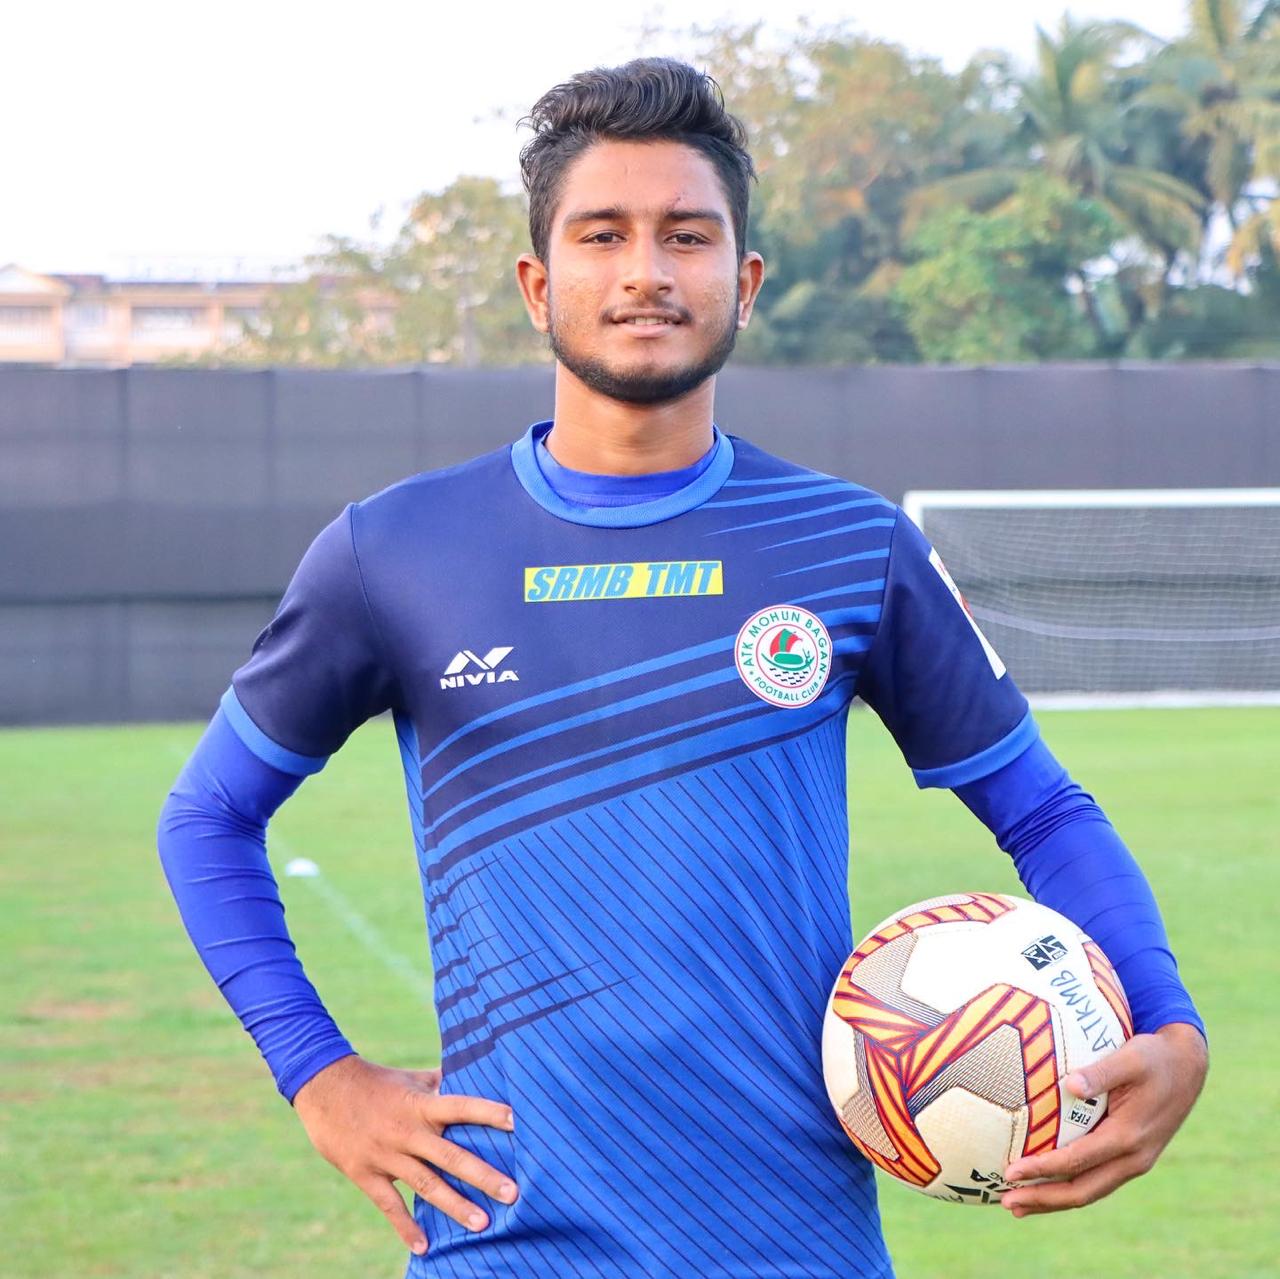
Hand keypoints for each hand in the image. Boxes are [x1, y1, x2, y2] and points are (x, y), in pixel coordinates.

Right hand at [291, 1053, 516, 1254]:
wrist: (324, 1087)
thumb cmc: (375, 1080)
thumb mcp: (410, 1077)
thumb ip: (440, 1082)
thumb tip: (472, 1073)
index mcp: (421, 1103)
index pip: (461, 1106)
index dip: (488, 1112)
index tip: (517, 1121)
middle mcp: (408, 1131)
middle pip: (451, 1156)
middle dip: (482, 1175)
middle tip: (512, 1193)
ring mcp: (387, 1155)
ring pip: (426, 1185)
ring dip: (455, 1206)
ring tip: (483, 1224)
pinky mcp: (366, 1174)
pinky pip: (390, 1206)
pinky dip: (406, 1228)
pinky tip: (424, 1247)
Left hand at [1002, 1022, 1206, 1215]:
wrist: (1188, 1066)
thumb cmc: (1154, 1057)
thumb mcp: (1131, 1058)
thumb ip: (1101, 1073)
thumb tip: (1068, 1085)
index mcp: (1129, 1137)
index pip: (1077, 1161)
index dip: (1042, 1170)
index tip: (1010, 1172)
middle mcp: (1133, 1158)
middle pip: (1082, 1191)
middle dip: (1043, 1199)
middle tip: (1006, 1202)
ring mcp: (1134, 1162)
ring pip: (1089, 1191)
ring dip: (1053, 1200)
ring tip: (1018, 1204)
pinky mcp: (1131, 1157)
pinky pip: (1096, 1179)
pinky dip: (1068, 1186)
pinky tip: (1045, 1184)